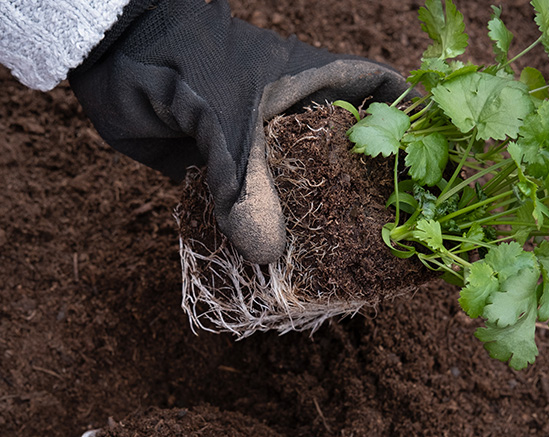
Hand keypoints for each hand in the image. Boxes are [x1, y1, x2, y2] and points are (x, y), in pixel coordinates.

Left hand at [69, 0, 408, 262]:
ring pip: (297, 184)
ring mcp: (256, 143)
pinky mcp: (219, 170)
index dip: (410, 116)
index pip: (377, 90)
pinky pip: (248, 206)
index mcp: (310, 83)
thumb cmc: (183, 64)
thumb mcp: (224, 122)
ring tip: (344, 264)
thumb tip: (269, 256)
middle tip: (394, 234)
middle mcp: (290, 115)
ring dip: (314, 220)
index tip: (438, 157)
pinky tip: (279, 267)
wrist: (111, 56)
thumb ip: (248, 187)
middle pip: (342, 150)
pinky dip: (260, 232)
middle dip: (367, 188)